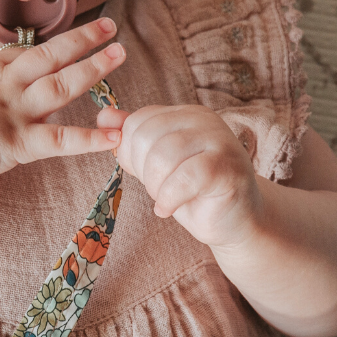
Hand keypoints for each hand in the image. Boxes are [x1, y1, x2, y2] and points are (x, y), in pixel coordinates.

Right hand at [0, 17, 125, 189]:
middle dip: (82, 39)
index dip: (53, 45)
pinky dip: (89, 139)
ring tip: (119, 54)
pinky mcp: (17, 143)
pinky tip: (114, 136)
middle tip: (109, 25)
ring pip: (60, 85)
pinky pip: (59, 140)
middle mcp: (4, 84)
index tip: (76, 39)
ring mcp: (13, 112)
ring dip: (92, 68)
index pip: (25, 51)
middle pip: (49, 54)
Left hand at [96, 103, 262, 248]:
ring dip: (155, 186)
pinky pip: (183, 178)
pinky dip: (168, 199)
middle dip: (142, 170)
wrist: (233, 222)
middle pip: (147, 135)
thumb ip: (133, 138)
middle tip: (157, 190)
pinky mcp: (228, 167)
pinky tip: (168, 209)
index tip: (144, 174)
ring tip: (165, 199)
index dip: (130, 152)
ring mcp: (220, 141)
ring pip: (163, 155)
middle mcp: (204, 120)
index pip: (139, 121)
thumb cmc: (193, 193)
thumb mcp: (157, 164)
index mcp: (186, 114)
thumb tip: (103, 115)